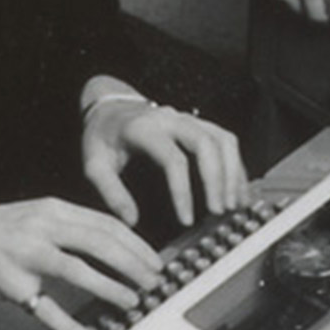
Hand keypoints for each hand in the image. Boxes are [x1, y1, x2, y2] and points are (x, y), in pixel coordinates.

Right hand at [0, 198, 163, 329]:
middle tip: (153, 282)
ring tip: (131, 301)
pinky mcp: (10, 284)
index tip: (155, 261)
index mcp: (51, 210)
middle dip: (133, 264)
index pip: (104, 224)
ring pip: (77, 270)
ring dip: (110, 287)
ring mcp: (24, 255)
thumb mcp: (32, 216)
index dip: (136, 244)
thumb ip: (66, 226)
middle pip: (98, 242)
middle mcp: (40, 228)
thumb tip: (110, 242)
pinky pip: (46, 309)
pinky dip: (70, 326)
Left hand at [80, 94, 248, 228]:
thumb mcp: (94, 165)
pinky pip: (226, 140)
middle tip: (219, 211)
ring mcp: (188, 119)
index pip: (173, 160)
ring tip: (234, 204)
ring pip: (222, 139)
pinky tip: (236, 191)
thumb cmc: (102, 139)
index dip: (183, 192)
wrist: (109, 109)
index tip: (187, 220)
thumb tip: (132, 221)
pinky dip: (236, 166)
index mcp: (143, 129)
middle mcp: (170, 119)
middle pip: (206, 144)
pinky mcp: (199, 123)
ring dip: (232, 173)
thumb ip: (110, 192)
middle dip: (217, 180)